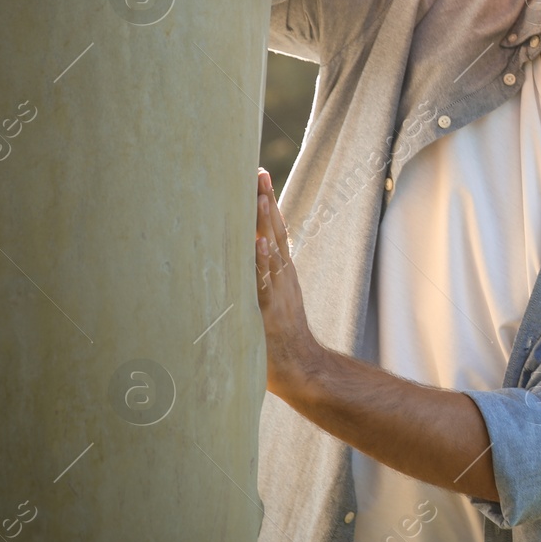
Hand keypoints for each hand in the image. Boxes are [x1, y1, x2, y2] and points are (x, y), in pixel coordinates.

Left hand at [254, 168, 316, 401]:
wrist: (302, 370)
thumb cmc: (277, 343)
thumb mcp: (265, 306)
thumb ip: (254, 286)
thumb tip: (239, 268)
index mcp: (280, 273)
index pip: (272, 231)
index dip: (265, 205)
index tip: (257, 176)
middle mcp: (282, 276)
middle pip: (274, 231)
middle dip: (265, 201)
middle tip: (257, 172)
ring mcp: (278, 291)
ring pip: (272, 249)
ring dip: (266, 222)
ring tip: (260, 195)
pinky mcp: (271, 309)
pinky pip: (267, 280)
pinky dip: (264, 260)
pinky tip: (260, 242)